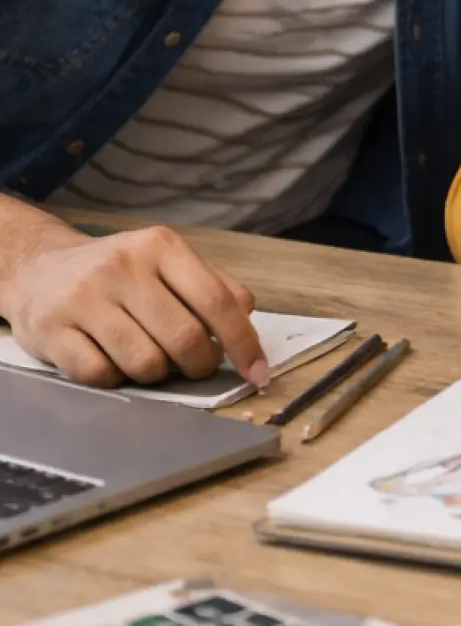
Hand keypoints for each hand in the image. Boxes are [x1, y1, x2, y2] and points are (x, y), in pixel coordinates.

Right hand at [1, 224, 265, 388]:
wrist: (38, 268)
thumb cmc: (119, 272)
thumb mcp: (168, 262)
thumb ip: (213, 286)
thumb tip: (247, 319)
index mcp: (161, 247)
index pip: (218, 301)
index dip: (244, 344)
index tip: (258, 373)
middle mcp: (122, 267)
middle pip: (185, 339)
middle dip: (199, 365)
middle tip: (194, 365)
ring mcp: (83, 298)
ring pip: (145, 363)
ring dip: (157, 374)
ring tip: (148, 356)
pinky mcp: (51, 330)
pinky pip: (102, 376)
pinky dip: (116, 378)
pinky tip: (111, 359)